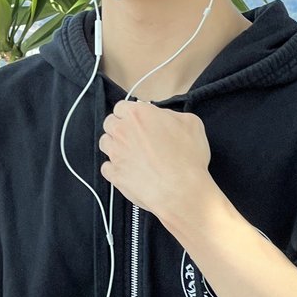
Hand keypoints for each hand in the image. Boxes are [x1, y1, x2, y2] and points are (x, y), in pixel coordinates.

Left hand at [98, 100, 219, 233]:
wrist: (181, 190)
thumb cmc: (188, 158)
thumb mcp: (191, 123)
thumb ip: (171, 115)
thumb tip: (163, 117)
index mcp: (138, 114)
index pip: (121, 106)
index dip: (130, 113)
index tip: (137, 120)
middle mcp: (122, 131)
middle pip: (110, 123)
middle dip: (120, 127)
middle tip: (134, 136)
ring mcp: (115, 153)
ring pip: (105, 143)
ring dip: (115, 145)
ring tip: (130, 153)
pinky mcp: (114, 174)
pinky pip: (106, 167)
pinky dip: (114, 168)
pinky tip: (128, 170)